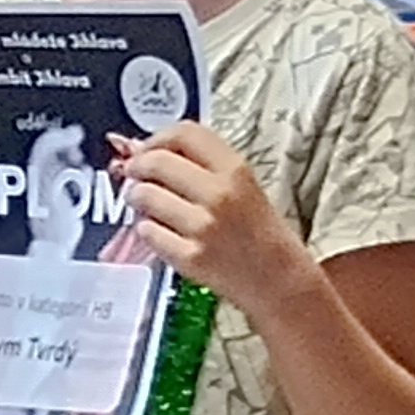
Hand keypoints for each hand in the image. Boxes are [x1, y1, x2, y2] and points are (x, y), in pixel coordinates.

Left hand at [118, 123, 308, 303]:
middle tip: (134, 173)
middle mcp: (219, 195)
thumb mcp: (241, 186)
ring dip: (137, 197)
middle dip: (137, 166)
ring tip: (147, 204)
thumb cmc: (259, 233)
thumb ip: (197, 164)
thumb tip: (139, 149)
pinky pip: (147, 231)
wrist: (280, 280)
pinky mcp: (190, 258)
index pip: (183, 134)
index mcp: (236, 170)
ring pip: (144, 196)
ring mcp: (203, 227)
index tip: (146, 148)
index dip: (156, 138)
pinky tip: (160, 230)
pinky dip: (147, 229)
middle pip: (156, 161)